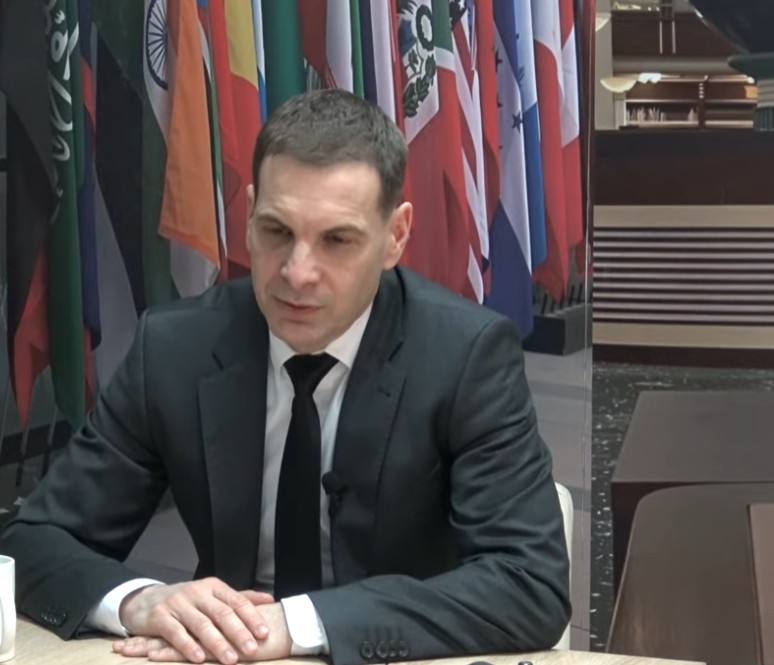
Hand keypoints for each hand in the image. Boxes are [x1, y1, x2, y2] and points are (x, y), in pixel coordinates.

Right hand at [115, 580, 275, 663]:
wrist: (145, 600)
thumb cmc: (186, 601)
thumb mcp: (212, 595)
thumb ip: (239, 599)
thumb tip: (269, 599)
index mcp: (214, 587)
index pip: (237, 601)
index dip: (251, 617)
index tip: (264, 633)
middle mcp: (198, 593)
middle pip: (222, 613)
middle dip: (238, 632)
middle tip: (252, 649)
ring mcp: (178, 604)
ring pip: (201, 624)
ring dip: (217, 643)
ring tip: (230, 659)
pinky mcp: (160, 617)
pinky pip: (176, 633)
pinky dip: (188, 646)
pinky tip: (198, 658)